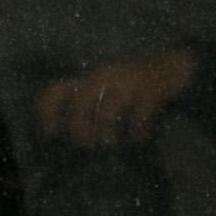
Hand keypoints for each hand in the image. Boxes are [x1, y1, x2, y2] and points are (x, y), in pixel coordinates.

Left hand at [36, 48, 197, 149]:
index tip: (50, 135)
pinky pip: (139, 116)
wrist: (168, 70)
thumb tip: (70, 144)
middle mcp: (102, 78)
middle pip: (80, 104)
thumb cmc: (128, 89)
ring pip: (107, 112)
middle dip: (80, 130)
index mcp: (86, 81)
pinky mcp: (149, 91)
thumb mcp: (101, 94)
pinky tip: (138, 139)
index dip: (48, 114)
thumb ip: (85, 112)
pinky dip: (137, 132)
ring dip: (106, 133)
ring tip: (110, 145)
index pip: (56, 92)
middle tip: (87, 145)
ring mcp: (126, 82)